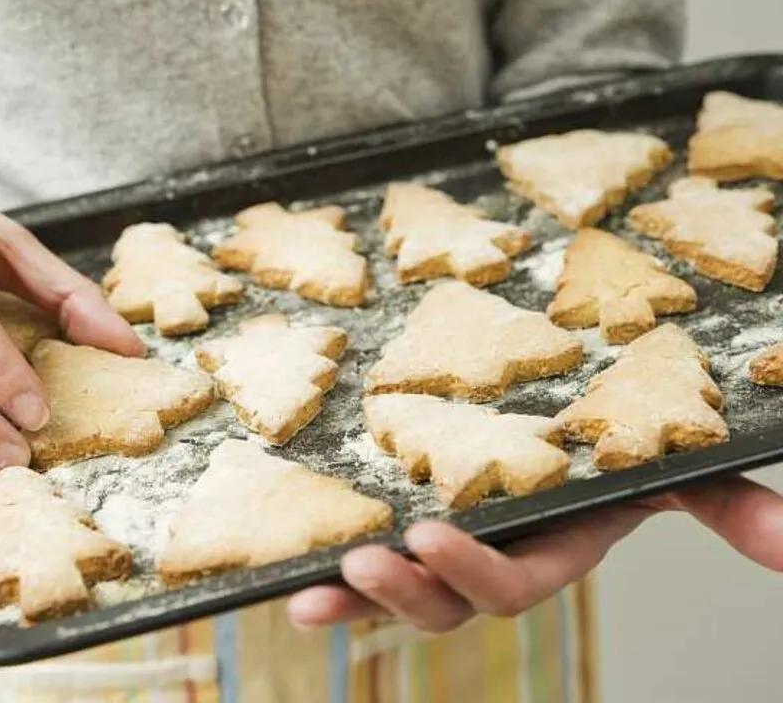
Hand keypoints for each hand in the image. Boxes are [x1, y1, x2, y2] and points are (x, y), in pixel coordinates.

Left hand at [288, 476, 782, 630]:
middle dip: (405, 595)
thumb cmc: (618, 438)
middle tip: (365, 563)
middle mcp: (493, 556)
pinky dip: (330, 574)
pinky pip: (368, 556)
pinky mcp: (407, 518)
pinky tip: (290, 580)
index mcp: (548, 549)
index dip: (474, 573)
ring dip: (355, 595)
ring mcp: (447, 543)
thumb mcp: (668, 465)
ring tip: (309, 590)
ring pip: (399, 592)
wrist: (571, 411)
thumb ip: (724, 504)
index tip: (432, 536)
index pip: (512, 585)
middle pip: (445, 605)